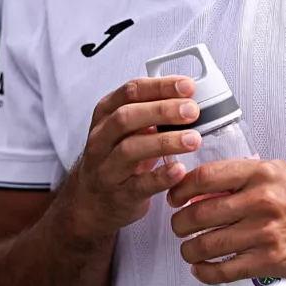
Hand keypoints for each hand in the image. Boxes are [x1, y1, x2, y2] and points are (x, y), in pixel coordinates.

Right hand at [65, 76, 202, 240]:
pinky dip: (161, 177)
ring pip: (131, 149)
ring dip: (165, 141)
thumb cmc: (117, 155)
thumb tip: (190, 96)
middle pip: (127, 117)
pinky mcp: (119, 194)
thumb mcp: (127, 127)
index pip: (131, 91)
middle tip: (192, 111)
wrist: (93, 199)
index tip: (187, 86)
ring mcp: (107, 167)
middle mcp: (102, 138)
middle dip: (162, 111)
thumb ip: (152, 109)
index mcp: (106, 113)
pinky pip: (139, 184)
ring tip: (193, 139)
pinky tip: (179, 170)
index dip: (160, 86)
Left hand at [168, 159, 285, 283]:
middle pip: (198, 213)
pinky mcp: (269, 261)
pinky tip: (202, 268)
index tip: (175, 197)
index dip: (181, 188)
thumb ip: (247, 178)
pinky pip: (223, 270)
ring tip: (189, 249)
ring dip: (189, 249)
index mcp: (262, 173)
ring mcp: (264, 232)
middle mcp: (261, 200)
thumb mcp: (284, 173)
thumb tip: (209, 188)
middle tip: (179, 226)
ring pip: (206, 244)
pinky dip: (205, 272)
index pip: (206, 177)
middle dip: (180, 223)